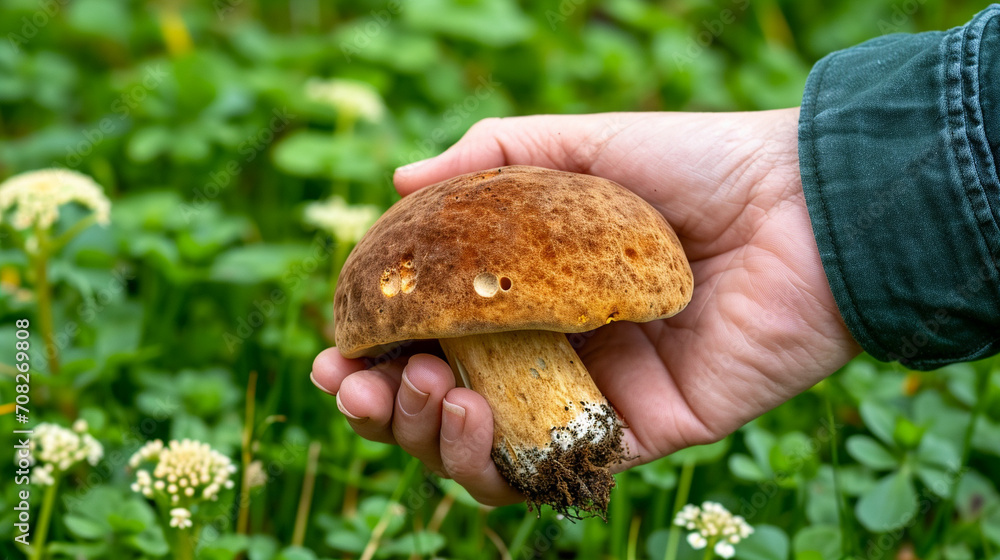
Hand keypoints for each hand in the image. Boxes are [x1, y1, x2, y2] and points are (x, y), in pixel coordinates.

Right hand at [312, 110, 860, 505]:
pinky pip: (552, 473)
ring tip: (421, 390)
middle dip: (382, 407)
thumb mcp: (579, 144)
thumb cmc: (694, 166)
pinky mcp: (639, 434)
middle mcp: (551, 350)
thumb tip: (397, 183)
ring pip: (484, 452)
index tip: (332, 348)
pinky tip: (472, 419)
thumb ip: (492, 158)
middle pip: (443, 405)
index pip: (432, 336)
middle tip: (355, 384)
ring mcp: (592, 397)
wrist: (801, 212)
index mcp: (530, 292)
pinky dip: (495, 466)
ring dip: (428, 437)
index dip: (373, 350)